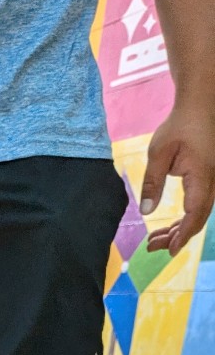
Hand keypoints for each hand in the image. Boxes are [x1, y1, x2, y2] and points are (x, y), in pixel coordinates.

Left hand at [141, 105, 214, 255]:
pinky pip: (199, 205)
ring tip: (155, 240)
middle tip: (151, 247)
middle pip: (198, 219)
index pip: (195, 214)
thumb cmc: (179, 124)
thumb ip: (152, 182)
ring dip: (179, 230)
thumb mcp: (159, 152)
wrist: (200, 103)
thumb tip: (146, 212)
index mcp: (203, 175)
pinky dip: (184, 219)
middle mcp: (213, 181)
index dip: (182, 235)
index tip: (168, 250)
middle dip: (176, 237)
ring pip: (199, 214)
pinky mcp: (209, 178)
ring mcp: (213, 180)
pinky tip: (169, 227)